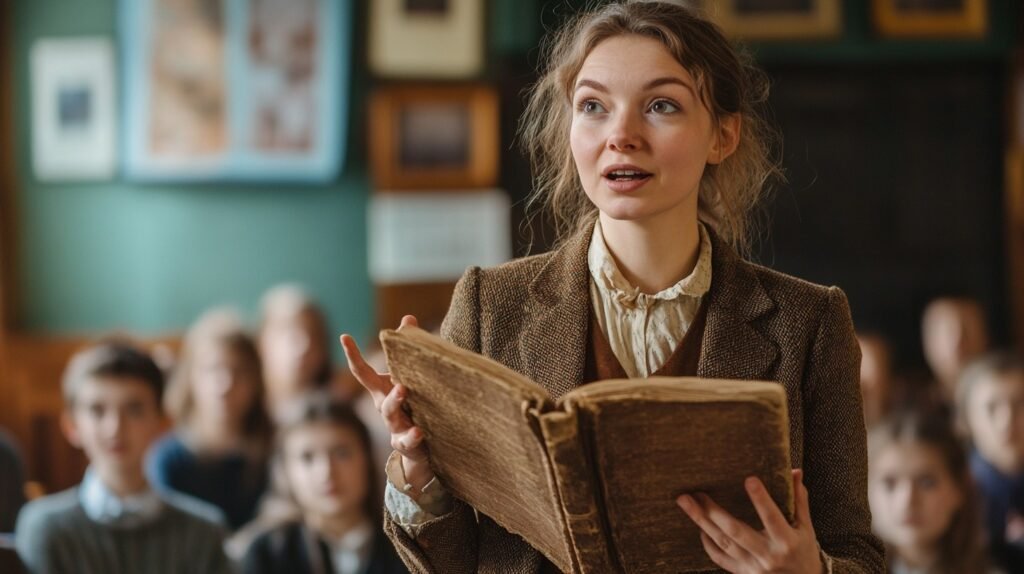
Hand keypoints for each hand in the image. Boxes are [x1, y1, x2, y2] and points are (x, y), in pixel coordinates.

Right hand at [340, 315, 433, 490]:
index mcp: (382, 390)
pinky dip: (411, 436)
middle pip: (378, 394)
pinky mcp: (406, 443)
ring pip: (390, 415)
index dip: (352, 355)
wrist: (421, 449)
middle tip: (391, 371)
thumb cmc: (413, 407)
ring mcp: (394, 426)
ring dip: (394, 402)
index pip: (363, 372)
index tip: (344, 337)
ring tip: (402, 391)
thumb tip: (408, 318)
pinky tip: (418, 431)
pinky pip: (407, 441)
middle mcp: (384, 408)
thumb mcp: (409, 379)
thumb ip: (408, 349)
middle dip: (379, 378)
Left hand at [677, 469, 821, 573]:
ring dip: (702, 522)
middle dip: (713, 512)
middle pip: (735, 531)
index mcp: (786, 541)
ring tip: (686, 502)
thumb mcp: (806, 528)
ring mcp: (752, 566)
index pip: (772, 518)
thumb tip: (795, 471)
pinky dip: (707, 543)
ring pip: (722, 543)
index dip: (761, 500)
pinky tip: (699, 527)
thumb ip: (799, 500)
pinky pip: (719, 558)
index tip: (749, 479)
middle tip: (697, 492)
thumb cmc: (803, 552)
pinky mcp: (742, 572)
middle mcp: (767, 555)